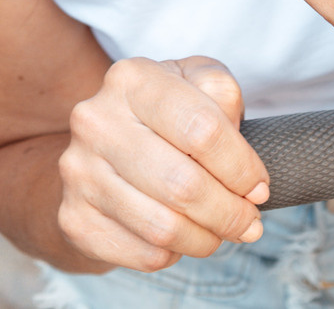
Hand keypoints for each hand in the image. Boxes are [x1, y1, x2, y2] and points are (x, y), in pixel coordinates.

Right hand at [57, 57, 266, 271]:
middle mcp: (96, 122)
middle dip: (231, 212)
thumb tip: (243, 156)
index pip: (202, 129)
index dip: (242, 167)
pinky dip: (175, 254)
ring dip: (207, 238)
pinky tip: (180, 236)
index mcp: (131, 79)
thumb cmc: (162, 117)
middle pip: (183, 185)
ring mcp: (79, 172)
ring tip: (219, 230)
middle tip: (249, 221)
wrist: (100, 152)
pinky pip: (144, 254)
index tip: (258, 186)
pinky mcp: (75, 219)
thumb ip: (222, 94)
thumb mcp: (195, 85)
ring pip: (164, 227)